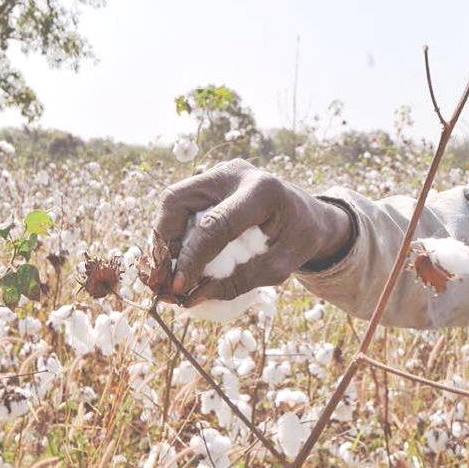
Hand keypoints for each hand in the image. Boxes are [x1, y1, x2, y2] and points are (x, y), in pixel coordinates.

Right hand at [153, 159, 351, 305]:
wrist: (309, 214)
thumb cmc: (298, 240)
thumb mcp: (280, 267)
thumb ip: (240, 281)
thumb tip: (192, 297)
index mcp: (261, 191)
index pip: (214, 224)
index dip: (191, 258)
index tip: (179, 289)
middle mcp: (234, 173)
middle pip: (178, 201)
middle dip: (162, 243)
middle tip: (159, 280)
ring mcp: (218, 172)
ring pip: (172, 200)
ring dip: (162, 239)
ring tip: (163, 274)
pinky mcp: (208, 180)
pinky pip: (179, 204)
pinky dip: (170, 233)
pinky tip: (172, 260)